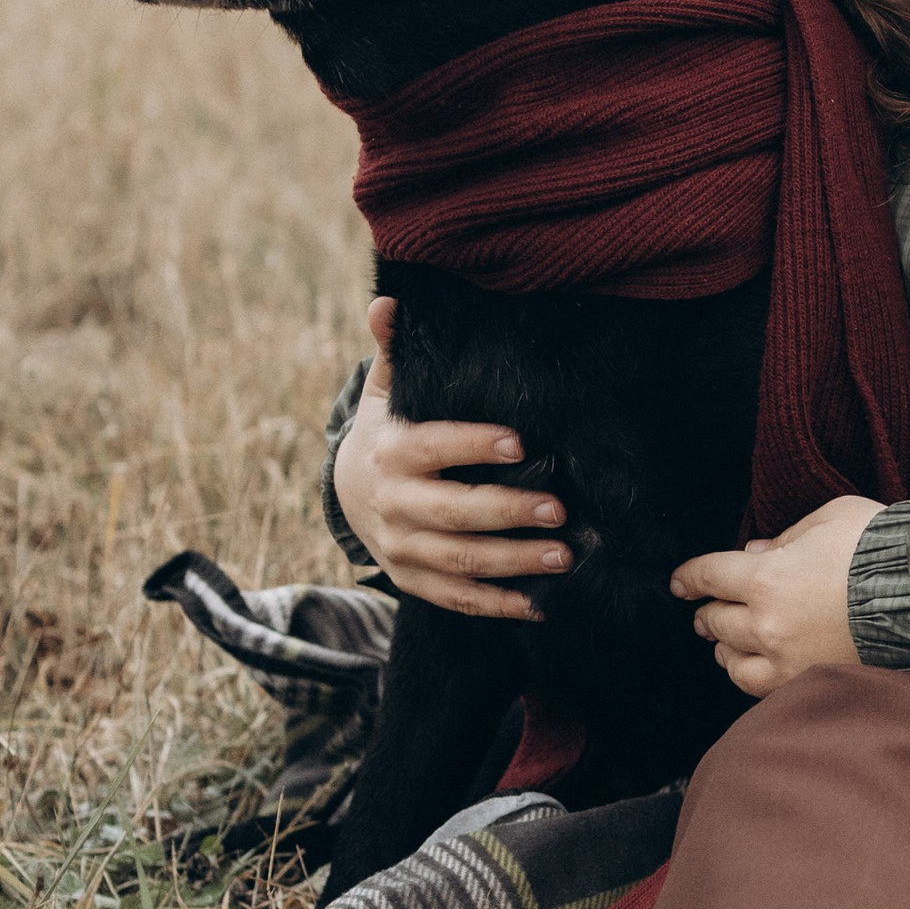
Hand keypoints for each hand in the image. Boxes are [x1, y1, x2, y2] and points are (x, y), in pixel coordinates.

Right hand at [331, 296, 574, 620]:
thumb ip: (395, 354)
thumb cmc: (387, 433)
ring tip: (563, 557)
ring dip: (513, 563)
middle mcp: (394, 504)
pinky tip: (539, 605)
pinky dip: (496, 605)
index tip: (522, 441)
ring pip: (460, 560)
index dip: (475, 444)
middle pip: (454, 512)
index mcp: (392, 453)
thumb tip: (388, 303)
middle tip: (560, 510)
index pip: (436, 446)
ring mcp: (402, 548)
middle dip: (508, 512)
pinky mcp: (413, 580)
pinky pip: (457, 599)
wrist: (346, 494)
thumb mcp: (386, 395)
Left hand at [673, 497, 881, 696]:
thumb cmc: (880, 551)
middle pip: (717, 621)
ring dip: (725, 648)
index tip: (680, 582)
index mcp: (767, 578)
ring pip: (734, 661)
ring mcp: (789, 659)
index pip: (710, 576)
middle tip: (705, 612)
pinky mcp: (811, 682)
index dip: (689, 577)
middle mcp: (769, 624)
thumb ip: (787, 536)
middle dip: (708, 612)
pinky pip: (763, 688)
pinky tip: (753, 668)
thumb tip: (757, 553)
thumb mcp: (831, 518)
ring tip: (724, 643)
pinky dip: (750, 676)